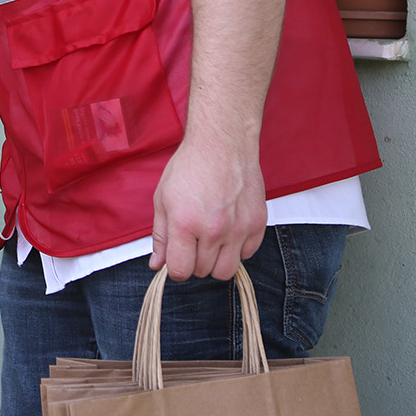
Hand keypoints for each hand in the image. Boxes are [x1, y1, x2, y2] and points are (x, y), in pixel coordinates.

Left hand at [149, 134, 266, 281]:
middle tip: (193, 241)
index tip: (176, 257)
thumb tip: (157, 264)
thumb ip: (160, 236)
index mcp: (185, 223)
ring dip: (216, 261)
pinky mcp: (258, 224)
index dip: (174, 268)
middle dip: (194, 262)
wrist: (222, 144)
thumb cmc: (189, 167)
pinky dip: (237, 249)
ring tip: (210, 240)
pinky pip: (248, 254)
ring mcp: (239, 228)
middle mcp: (213, 230)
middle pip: (203, 272)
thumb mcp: (163, 199)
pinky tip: (228, 230)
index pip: (180, 270)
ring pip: (227, 270)